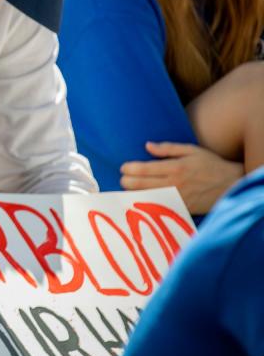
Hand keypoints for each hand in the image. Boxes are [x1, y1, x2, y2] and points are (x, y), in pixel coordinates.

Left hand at [120, 142, 244, 213]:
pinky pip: (159, 208)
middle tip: (123, 179)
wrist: (232, 185)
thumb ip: (168, 148)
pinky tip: (140, 202)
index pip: (144, 169)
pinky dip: (147, 205)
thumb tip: (147, 146)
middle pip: (141, 185)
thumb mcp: (191, 150)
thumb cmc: (211, 165)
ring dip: (133, 194)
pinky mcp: (181, 209)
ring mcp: (177, 198)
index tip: (123, 168)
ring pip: (147, 198)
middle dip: (127, 182)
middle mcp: (174, 184)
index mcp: (175, 168)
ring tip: (128, 189)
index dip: (129, 169)